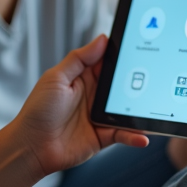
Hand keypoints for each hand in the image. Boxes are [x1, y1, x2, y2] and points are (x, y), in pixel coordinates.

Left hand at [12, 35, 148, 178]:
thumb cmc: (37, 111)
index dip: (124, 56)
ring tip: (154, 107)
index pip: (109, 63)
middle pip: (122, 86)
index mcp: (84, 78)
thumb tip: (102, 39)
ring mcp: (100, 116)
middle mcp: (95, 96)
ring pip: (127, 110)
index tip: (141, 48)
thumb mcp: (56, 78)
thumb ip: (79, 59)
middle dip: (139, 81)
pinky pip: (124, 134)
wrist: (31, 147)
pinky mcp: (103, 137)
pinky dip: (134, 136)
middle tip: (155, 77)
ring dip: (140, 110)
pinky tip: (143, 136)